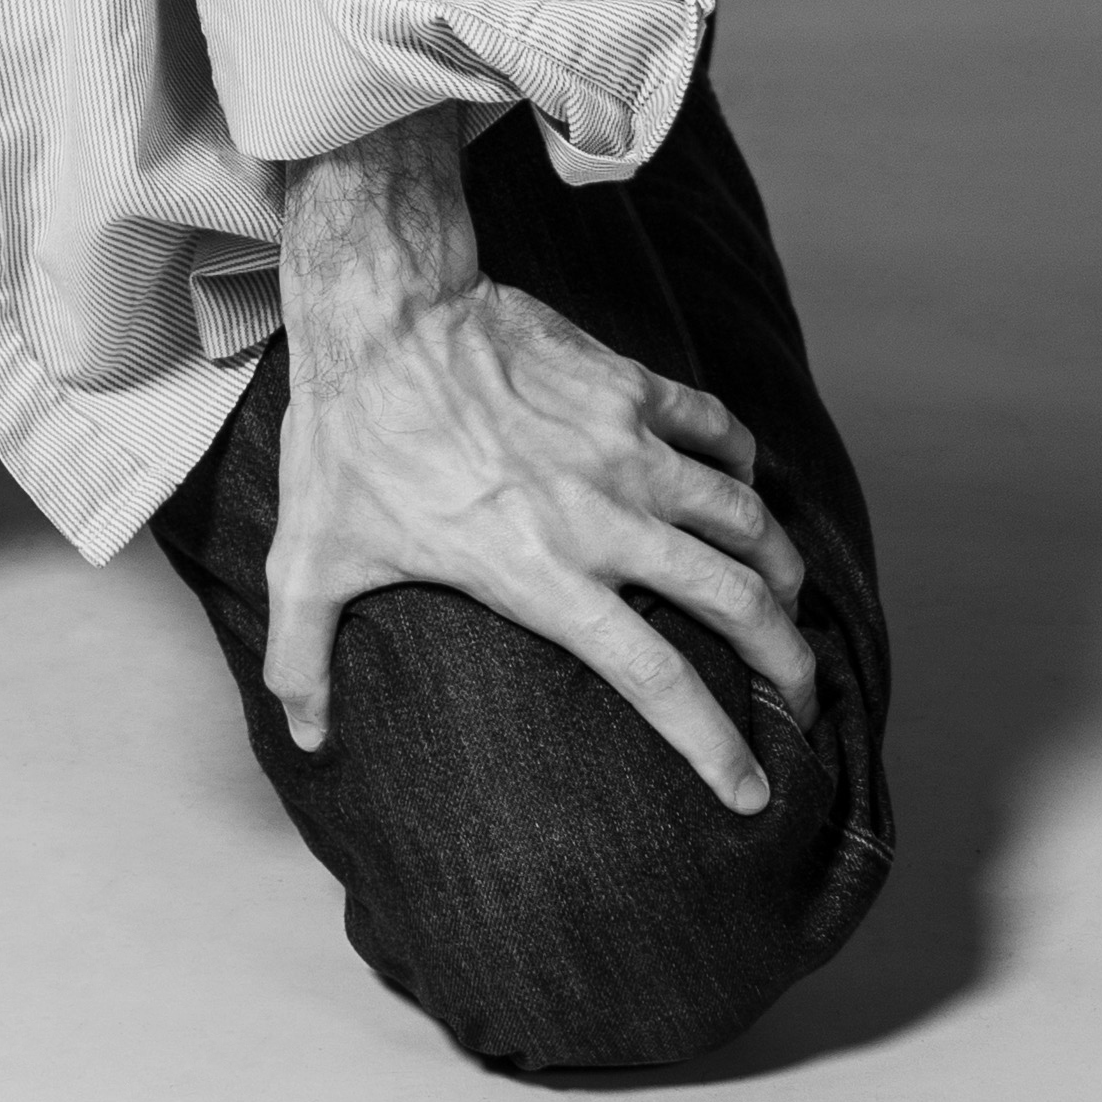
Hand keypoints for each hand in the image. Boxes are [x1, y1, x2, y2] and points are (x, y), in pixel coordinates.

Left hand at [266, 113, 813, 812]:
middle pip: (736, 603)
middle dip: (786, 662)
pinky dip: (745, 462)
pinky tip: (745, 484)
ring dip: (782, 567)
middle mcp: (604, 520)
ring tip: (790, 599)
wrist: (385, 312)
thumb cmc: (351, 436)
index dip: (714, 744)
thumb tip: (302, 739)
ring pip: (745, 517)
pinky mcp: (628, 384)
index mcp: (544, 577)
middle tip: (799, 695)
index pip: (657, 681)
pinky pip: (717, 426)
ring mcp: (626, 447)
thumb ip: (304, 656)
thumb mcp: (313, 556)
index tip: (751, 789)